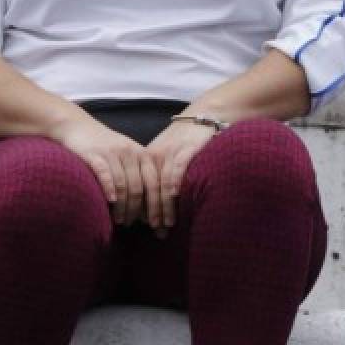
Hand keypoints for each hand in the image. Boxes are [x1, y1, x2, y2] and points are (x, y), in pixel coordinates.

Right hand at [51, 115, 155, 226]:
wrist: (78, 127)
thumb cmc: (104, 148)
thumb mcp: (126, 158)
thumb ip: (137, 177)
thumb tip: (147, 209)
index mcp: (142, 154)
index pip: (155, 182)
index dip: (158, 204)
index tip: (159, 223)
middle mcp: (131, 152)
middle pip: (140, 186)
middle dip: (140, 209)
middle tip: (137, 225)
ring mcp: (113, 153)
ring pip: (124, 184)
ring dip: (124, 206)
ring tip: (122, 221)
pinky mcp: (95, 154)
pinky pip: (105, 173)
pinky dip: (110, 188)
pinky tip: (111, 202)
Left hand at [144, 118, 218, 234]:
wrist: (204, 115)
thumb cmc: (186, 140)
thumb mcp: (166, 155)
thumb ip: (159, 174)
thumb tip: (151, 204)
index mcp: (146, 158)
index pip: (140, 187)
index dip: (141, 207)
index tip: (143, 225)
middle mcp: (155, 155)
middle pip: (149, 188)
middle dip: (152, 212)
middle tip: (155, 230)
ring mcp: (170, 152)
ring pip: (162, 182)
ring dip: (164, 205)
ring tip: (167, 223)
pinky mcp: (187, 148)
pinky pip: (178, 167)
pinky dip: (175, 182)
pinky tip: (175, 196)